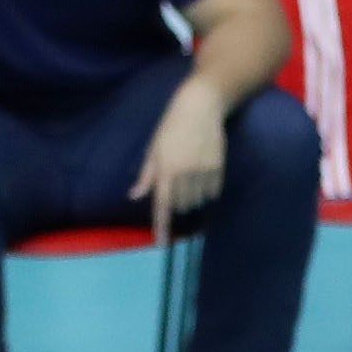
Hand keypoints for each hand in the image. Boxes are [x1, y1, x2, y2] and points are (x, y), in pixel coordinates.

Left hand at [131, 81, 228, 240]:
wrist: (200, 108)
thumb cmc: (171, 126)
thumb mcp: (153, 148)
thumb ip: (146, 175)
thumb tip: (134, 196)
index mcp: (165, 169)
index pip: (162, 204)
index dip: (162, 226)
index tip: (162, 244)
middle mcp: (183, 175)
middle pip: (181, 206)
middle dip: (178, 201)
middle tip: (177, 182)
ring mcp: (202, 173)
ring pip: (197, 201)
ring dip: (193, 195)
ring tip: (191, 173)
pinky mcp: (217, 170)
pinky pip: (212, 193)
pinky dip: (207, 189)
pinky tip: (203, 171)